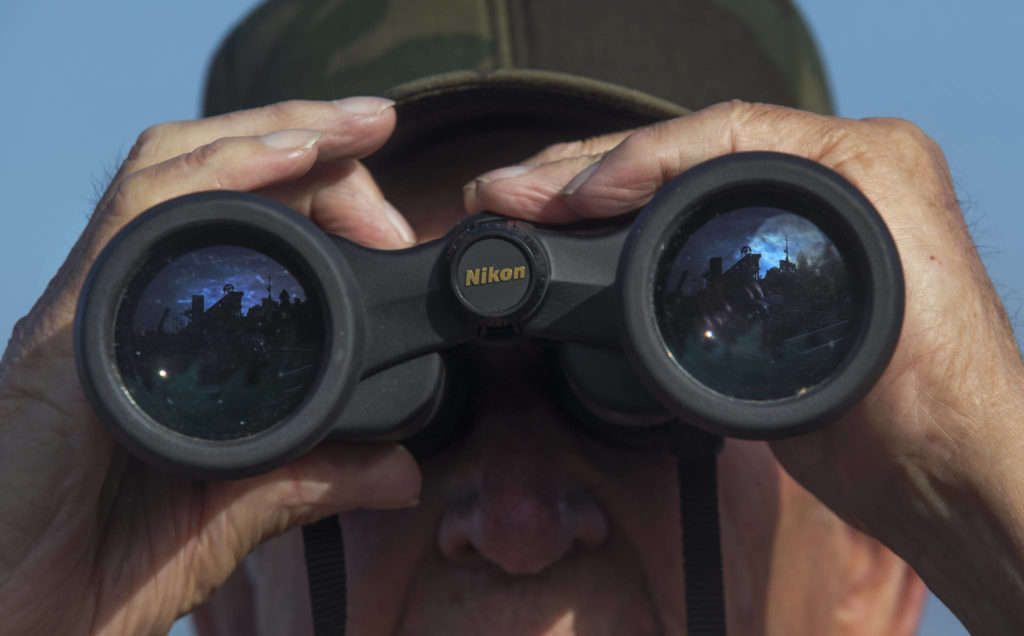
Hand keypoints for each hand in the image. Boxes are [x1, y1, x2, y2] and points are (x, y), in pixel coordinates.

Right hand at [0, 97, 420, 634]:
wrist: (13, 612)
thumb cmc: (99, 564)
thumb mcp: (232, 512)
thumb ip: (312, 481)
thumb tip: (401, 470)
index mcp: (168, 337)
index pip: (243, 226)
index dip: (325, 199)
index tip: (394, 225)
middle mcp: (129, 304)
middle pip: (219, 179)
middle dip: (315, 152)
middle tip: (384, 150)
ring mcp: (97, 304)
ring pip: (180, 166)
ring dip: (279, 130)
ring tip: (358, 125)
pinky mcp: (71, 322)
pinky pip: (143, 209)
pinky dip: (222, 166)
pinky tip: (293, 151)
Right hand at [464, 100, 1023, 632]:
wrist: (940, 469)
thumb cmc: (939, 392)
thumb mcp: (879, 292)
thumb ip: (802, 243)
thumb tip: (691, 235)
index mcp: (859, 160)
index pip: (720, 133)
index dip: (631, 158)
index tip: (567, 197)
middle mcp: (820, 177)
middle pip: (679, 151)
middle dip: (582, 169)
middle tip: (507, 188)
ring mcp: (780, 221)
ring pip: (665, 186)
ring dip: (584, 192)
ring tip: (518, 201)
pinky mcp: (754, 268)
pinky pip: (671, 229)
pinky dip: (611, 232)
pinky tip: (567, 235)